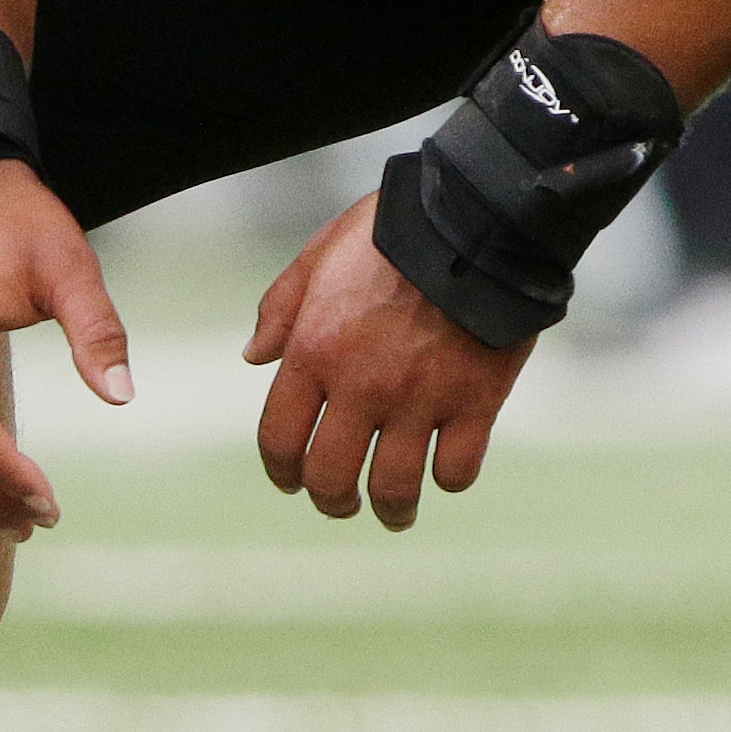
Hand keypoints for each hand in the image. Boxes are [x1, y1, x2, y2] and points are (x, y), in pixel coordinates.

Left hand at [248, 193, 525, 530]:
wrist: (477, 217)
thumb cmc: (393, 229)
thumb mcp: (320, 253)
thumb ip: (281, 308)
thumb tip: (252, 358)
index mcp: (314, 350)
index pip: (280, 439)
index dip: (281, 471)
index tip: (292, 481)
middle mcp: (361, 385)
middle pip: (331, 477)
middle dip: (332, 502)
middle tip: (342, 504)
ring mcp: (420, 398)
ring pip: (393, 487)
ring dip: (391, 511)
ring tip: (395, 514)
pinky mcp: (475, 402)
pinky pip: (456, 469)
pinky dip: (449, 478)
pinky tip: (446, 470)